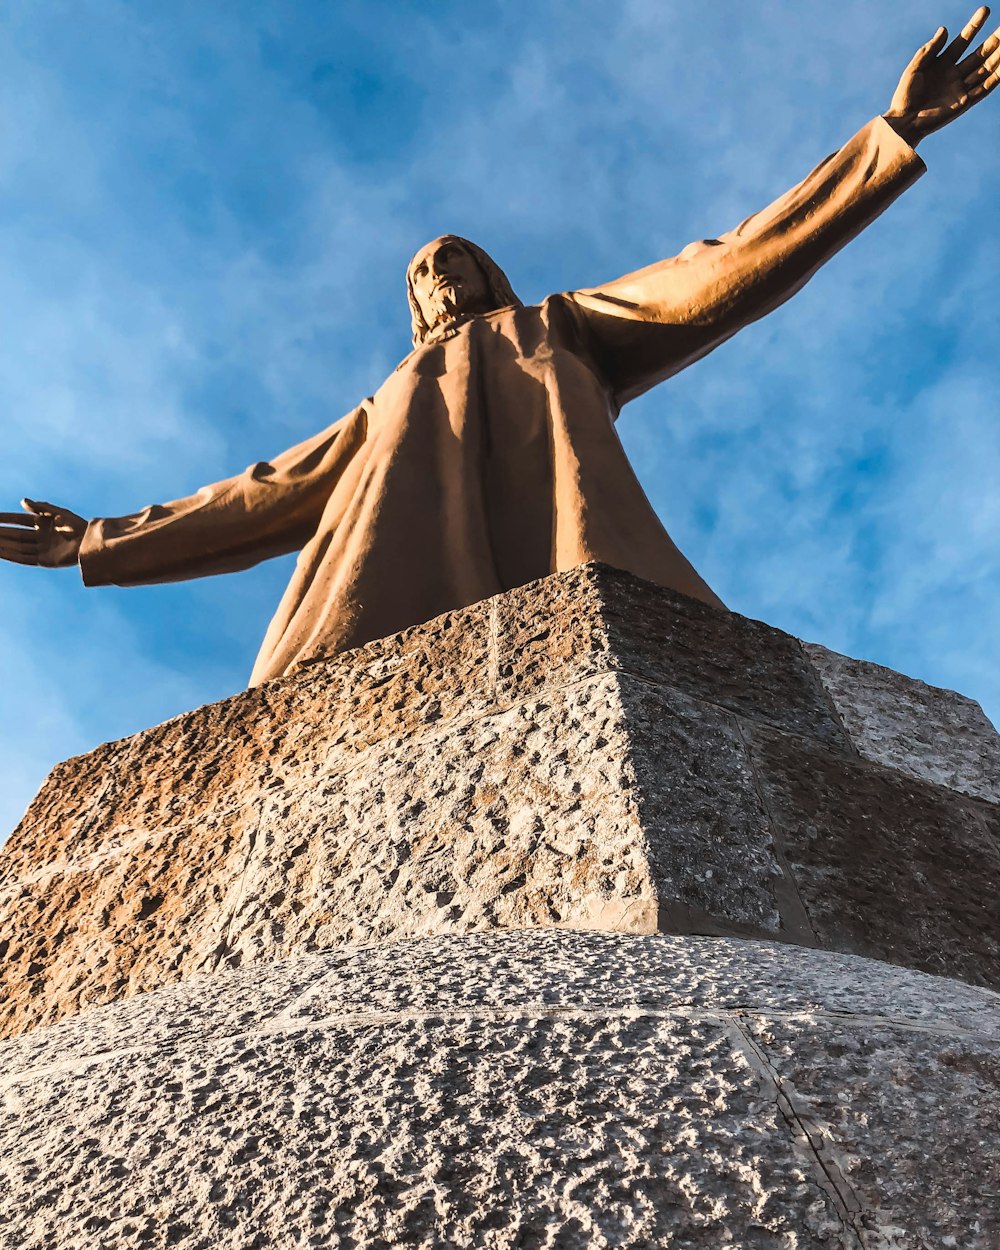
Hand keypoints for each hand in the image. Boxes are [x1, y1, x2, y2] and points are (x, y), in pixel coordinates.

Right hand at [0, 499, 86, 568]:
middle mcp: (40, 537)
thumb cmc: (79, 526)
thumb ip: (41, 507)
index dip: (6, 518)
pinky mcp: (44, 561)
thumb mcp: (59, 512)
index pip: (19, 520)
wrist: (90, 542)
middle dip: (1, 533)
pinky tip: (0, 551)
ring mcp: (41, 549)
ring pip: (16, 547)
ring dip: (3, 544)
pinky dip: (11, 555)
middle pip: (15, 535)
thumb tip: (22, 501)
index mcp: (43, 524)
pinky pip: (23, 558)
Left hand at [884, 7, 999, 145]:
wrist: (903, 122)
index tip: (986, 10)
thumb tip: (945, 29)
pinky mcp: (964, 102)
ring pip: (986, 68)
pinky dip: (996, 77)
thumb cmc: (905, 96)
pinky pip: (984, 88)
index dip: (974, 25)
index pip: (963, 40)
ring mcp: (961, 88)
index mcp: (942, 63)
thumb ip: (929, 49)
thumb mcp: (914, 68)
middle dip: (994, 40)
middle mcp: (954, 74)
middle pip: (980, 53)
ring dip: (998, 56)